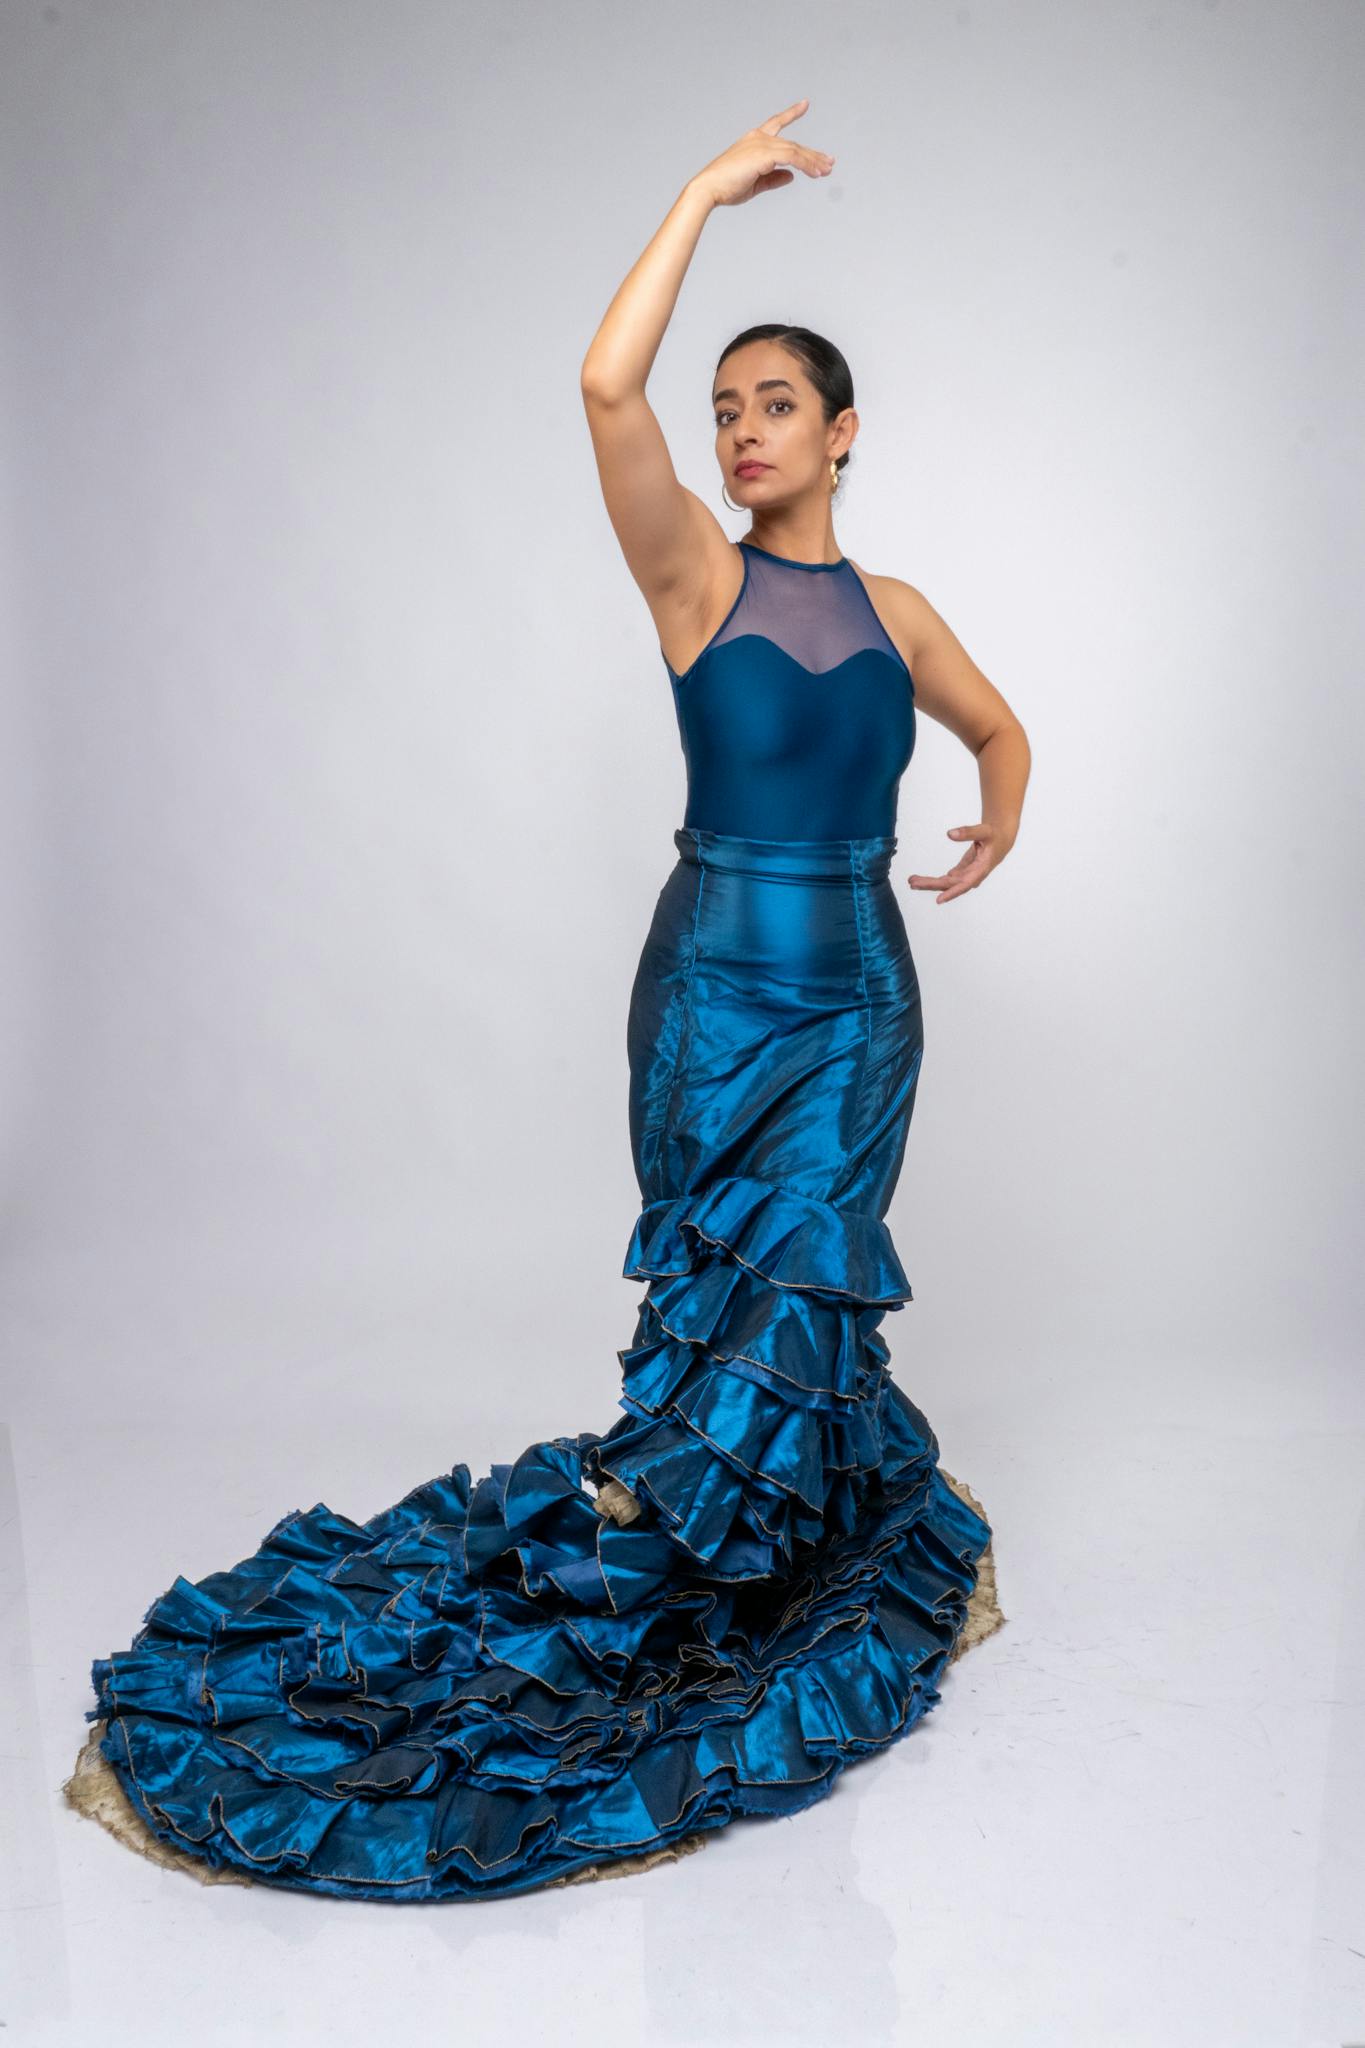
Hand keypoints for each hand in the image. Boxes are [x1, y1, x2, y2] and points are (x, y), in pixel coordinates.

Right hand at [690, 99, 834, 208]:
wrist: (710, 189)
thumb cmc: (727, 187)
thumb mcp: (755, 184)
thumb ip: (774, 179)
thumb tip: (792, 176)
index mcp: (754, 141)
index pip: (776, 123)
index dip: (791, 114)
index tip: (805, 104)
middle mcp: (759, 138)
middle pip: (792, 144)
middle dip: (812, 154)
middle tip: (829, 163)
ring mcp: (762, 144)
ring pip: (796, 151)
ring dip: (813, 161)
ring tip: (827, 171)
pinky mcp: (766, 153)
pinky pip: (793, 157)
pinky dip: (807, 165)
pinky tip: (817, 173)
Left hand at [907, 823, 1013, 903]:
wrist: (1001, 840)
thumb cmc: (995, 836)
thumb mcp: (984, 831)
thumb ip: (968, 832)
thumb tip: (950, 834)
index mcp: (981, 869)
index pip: (965, 884)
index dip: (952, 892)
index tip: (939, 899)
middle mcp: (973, 876)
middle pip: (950, 884)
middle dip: (931, 884)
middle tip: (913, 882)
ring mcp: (967, 875)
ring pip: (946, 883)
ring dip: (929, 883)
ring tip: (911, 881)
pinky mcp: (962, 872)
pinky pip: (946, 879)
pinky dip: (934, 879)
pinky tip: (920, 880)